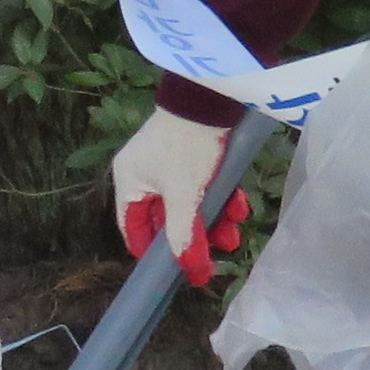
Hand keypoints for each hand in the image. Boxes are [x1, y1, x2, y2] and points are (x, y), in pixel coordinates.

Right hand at [111, 102, 249, 286]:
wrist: (210, 96)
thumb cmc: (186, 146)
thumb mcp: (184, 195)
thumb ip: (184, 235)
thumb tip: (192, 273)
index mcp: (129, 182)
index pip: (133, 228)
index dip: (151, 253)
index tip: (173, 272)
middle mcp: (145, 174)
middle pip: (168, 218)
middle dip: (196, 235)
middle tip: (219, 250)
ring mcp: (169, 163)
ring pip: (190, 204)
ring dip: (213, 220)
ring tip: (235, 233)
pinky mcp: (193, 154)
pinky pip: (203, 185)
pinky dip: (220, 198)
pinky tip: (240, 207)